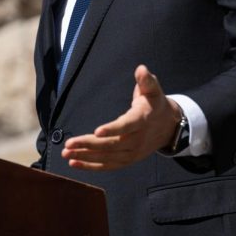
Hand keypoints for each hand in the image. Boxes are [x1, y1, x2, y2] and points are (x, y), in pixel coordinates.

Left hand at [61, 64, 181, 170]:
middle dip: (89, 145)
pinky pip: (108, 165)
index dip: (113, 129)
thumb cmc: (155, 104)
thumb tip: (141, 68)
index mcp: (142, 120)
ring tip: (67, 153)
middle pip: (112, 145)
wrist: (168, 127)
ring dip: (86, 157)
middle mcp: (137, 140)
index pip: (127, 126)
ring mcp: (132, 153)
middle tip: (69, 143)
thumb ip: (146, 80)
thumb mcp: (153, 89)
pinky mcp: (127, 160)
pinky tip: (74, 162)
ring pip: (107, 158)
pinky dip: (91, 166)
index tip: (97, 131)